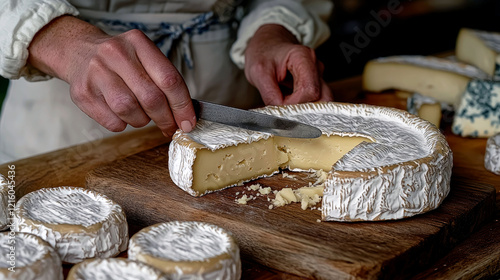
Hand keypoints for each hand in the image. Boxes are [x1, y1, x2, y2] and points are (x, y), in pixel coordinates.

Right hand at [28, 16, 195, 137]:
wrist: (78, 51)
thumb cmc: (120, 60)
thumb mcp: (144, 57)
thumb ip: (164, 82)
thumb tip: (185, 116)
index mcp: (138, 42)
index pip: (169, 79)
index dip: (182, 106)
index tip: (188, 122)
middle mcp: (116, 54)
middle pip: (151, 98)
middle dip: (165, 119)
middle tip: (169, 127)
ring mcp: (96, 73)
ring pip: (130, 111)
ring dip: (142, 121)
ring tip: (141, 115)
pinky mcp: (83, 92)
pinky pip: (112, 122)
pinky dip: (123, 124)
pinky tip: (122, 114)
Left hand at [244, 24, 332, 105]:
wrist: (266, 45)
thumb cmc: (263, 53)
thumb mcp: (258, 73)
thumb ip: (270, 94)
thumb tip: (281, 112)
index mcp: (304, 57)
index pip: (310, 91)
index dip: (295, 103)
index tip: (279, 104)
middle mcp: (316, 66)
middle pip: (322, 97)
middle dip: (303, 108)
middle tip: (284, 107)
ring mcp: (318, 74)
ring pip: (322, 101)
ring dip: (304, 108)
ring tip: (286, 104)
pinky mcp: (316, 82)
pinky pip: (316, 100)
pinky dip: (304, 106)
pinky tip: (290, 102)